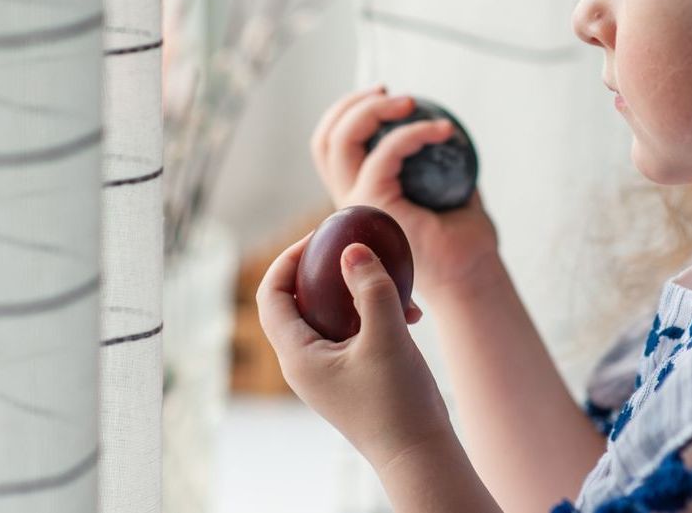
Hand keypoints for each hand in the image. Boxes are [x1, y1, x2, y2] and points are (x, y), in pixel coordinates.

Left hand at [257, 230, 453, 469]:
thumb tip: (351, 248)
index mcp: (297, 355)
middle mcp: (305, 363)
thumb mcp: (386, 336)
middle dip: (326, 270)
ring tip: (394, 281)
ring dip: (359, 292)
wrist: (420, 455)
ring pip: (332, 315)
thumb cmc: (398, 402)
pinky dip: (375, 315)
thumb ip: (370, 287)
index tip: (320, 236)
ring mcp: (328, 371)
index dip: (288, 259)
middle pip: (300, 301)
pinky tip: (411, 313)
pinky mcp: (352, 377)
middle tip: (352, 246)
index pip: (272, 295)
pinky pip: (354, 333)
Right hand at [310, 86, 501, 301]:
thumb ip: (434, 162)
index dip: (349, 112)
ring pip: (340, 141)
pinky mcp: (375, 206)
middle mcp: (349, 201)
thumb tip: (442, 123)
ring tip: (410, 102)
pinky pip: (384, 155)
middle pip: (327, 139)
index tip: (388, 96)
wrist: (471, 277)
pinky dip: (411, 134)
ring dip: (373, 109)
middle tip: (390, 91)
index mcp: (359, 195)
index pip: (331, 147)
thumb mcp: (445, 189)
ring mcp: (357, 205)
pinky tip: (442, 131)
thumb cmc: (462, 240)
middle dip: (354, 103)